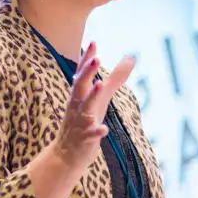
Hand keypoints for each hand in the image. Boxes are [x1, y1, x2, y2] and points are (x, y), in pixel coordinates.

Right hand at [53, 42, 134, 173]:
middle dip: (87, 72)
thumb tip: (131, 58)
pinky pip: (90, 134)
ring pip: (84, 108)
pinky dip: (96, 131)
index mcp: (79, 96)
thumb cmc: (84, 122)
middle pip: (79, 86)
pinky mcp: (84, 139)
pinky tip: (104, 129)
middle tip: (96, 58)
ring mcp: (79, 122)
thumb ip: (115, 79)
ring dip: (92, 96)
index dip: (87, 60)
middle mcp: (77, 106)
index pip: (81, 74)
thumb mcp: (100, 99)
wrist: (66, 155)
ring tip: (100, 84)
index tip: (93, 43)